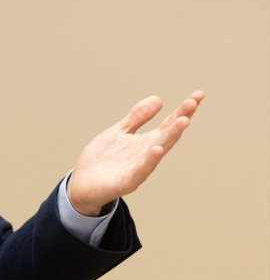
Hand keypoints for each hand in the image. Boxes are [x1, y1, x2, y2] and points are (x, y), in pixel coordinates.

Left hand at [68, 91, 204, 215]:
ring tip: (184, 120)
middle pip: (167, 134)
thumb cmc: (102, 159)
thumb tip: (158, 99)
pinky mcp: (126, 181)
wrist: (83, 184)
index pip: (168, 124)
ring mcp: (138, 168)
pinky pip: (140, 170)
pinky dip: (149, 160)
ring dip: (171, 136)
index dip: (182, 109)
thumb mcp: (119, 132)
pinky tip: (156, 149)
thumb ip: (137, 118)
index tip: (198, 95)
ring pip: (158, 150)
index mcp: (145, 142)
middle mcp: (146, 154)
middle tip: (193, 102)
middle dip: (180, 119)